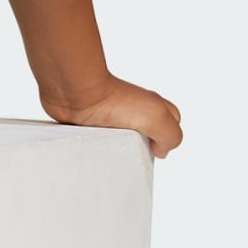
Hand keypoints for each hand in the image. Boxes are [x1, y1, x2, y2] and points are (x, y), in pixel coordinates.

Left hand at [43, 73, 183, 157]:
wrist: (76, 94)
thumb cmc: (113, 100)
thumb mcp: (157, 117)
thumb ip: (171, 136)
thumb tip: (160, 151)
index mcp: (150, 106)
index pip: (167, 128)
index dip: (164, 141)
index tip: (154, 150)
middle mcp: (130, 110)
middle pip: (143, 139)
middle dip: (138, 151)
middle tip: (130, 152)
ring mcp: (108, 118)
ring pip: (118, 144)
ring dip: (115, 152)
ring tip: (110, 152)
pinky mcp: (88, 125)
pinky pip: (96, 144)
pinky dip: (95, 149)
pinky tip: (93, 149)